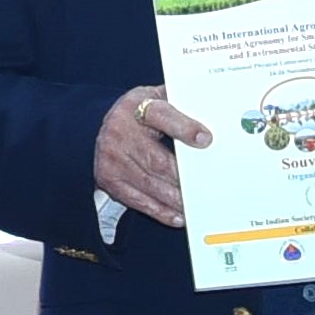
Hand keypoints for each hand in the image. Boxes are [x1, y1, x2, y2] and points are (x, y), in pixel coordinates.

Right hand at [95, 85, 207, 226]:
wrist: (103, 126)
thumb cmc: (140, 114)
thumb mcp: (156, 98)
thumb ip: (180, 103)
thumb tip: (211, 113)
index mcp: (135, 106)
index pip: (160, 115)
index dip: (183, 128)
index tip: (205, 140)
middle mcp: (119, 131)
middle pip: (156, 159)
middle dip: (182, 177)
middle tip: (206, 188)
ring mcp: (111, 157)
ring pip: (149, 183)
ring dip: (174, 199)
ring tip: (196, 206)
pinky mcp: (108, 179)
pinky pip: (137, 199)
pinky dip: (159, 210)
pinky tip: (177, 216)